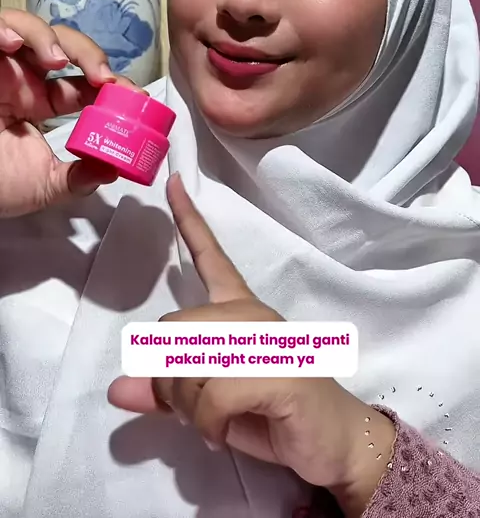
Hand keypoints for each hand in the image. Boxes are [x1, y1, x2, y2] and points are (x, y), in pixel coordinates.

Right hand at [0, 8, 143, 217]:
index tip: (133, 96)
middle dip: (90, 55)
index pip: (82, 82)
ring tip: (56, 60)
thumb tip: (113, 169)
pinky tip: (13, 44)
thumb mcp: (43, 185)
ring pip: (29, 27)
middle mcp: (21, 79)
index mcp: (39, 103)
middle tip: (104, 77)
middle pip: (63, 46)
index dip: (111, 83)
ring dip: (49, 37)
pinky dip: (5, 28)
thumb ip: (78, 178)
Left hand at [108, 173, 394, 516]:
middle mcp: (250, 313)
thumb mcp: (208, 405)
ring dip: (189, 408)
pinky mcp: (277, 369)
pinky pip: (211, 394)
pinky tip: (225, 433)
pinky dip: (208, 424)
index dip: (188, 219)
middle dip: (170, 381)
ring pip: (186, 363)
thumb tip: (115, 390)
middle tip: (195, 410)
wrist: (334, 442)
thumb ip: (166, 394)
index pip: (210, 256)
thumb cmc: (273, 415)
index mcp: (238, 310)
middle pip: (172, 328)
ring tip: (215, 423)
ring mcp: (265, 337)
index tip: (172, 180)